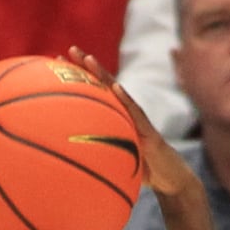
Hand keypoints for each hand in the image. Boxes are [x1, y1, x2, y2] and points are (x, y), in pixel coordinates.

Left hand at [66, 46, 195, 201]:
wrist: (171, 180)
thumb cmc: (143, 172)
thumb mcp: (116, 163)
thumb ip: (99, 159)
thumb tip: (72, 166)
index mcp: (116, 118)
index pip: (95, 93)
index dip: (78, 78)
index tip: (59, 64)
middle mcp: (126, 113)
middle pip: (104, 84)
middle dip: (87, 66)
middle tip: (70, 50)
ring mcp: (138, 119)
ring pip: (118, 92)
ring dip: (103, 74)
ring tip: (88, 59)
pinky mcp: (149, 132)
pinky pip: (136, 114)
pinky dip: (126, 99)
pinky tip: (116, 87)